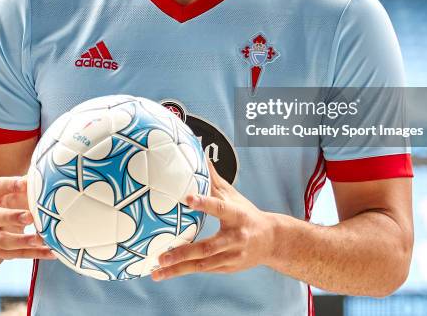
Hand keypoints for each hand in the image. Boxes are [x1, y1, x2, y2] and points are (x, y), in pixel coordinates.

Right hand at [0, 176, 54, 261]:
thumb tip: (49, 175)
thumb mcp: (9, 193)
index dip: (9, 185)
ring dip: (22, 241)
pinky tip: (52, 252)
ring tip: (40, 239)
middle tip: (30, 216)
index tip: (24, 183)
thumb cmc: (4, 205)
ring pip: (4, 241)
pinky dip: (36, 254)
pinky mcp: (0, 252)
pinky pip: (19, 254)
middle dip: (12, 217)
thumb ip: (26, 185)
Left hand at [152, 160, 273, 280]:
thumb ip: (214, 180)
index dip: (205, 203)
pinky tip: (164, 273)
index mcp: (237, 216)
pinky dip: (183, 271)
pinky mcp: (227, 268)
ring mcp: (231, 257)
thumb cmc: (246, 214)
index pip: (220, 208)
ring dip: (178, 269)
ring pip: (202, 265)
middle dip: (183, 253)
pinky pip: (202, 270)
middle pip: (208, 248)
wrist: (271, 241)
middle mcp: (235, 239)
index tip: (187, 198)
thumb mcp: (234, 196)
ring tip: (156, 270)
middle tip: (161, 256)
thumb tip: (200, 154)